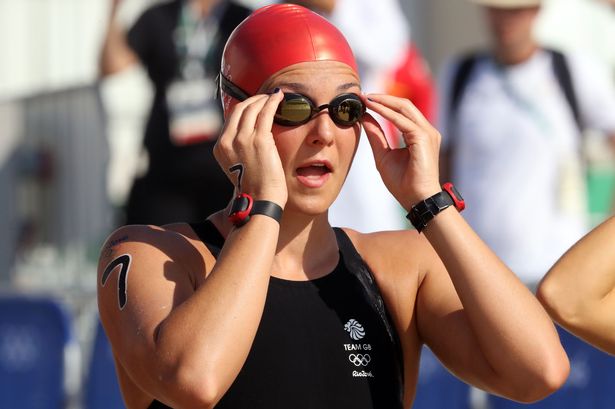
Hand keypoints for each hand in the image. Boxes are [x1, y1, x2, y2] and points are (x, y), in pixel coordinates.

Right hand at [214, 90, 287, 205]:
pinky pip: (266, 112)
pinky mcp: (259, 140)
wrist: (260, 199)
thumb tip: (251, 136)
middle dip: (254, 100)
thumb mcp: (239, 166)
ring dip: (264, 99)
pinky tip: (279, 97)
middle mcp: (228, 141)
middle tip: (265, 97)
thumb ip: (240, 150)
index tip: (256, 104)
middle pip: (240, 110)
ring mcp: (243, 139)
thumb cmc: (255, 188)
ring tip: (274, 96)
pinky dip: (272, 102)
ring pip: (252, 108)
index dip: (244, 108)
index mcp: (221, 147)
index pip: (231, 119)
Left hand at [361, 94, 441, 209]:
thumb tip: (365, 117)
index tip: (363, 100)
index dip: (383, 103)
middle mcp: (426, 130)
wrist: (416, 200)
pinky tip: (373, 109)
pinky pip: (402, 120)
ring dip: (383, 101)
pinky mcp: (423, 138)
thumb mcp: (383, 155)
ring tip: (365, 99)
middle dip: (382, 98)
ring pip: (404, 108)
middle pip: (404, 105)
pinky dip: (386, 113)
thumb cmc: (403, 183)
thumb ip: (376, 135)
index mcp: (419, 134)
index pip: (401, 111)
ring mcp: (427, 133)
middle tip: (362, 95)